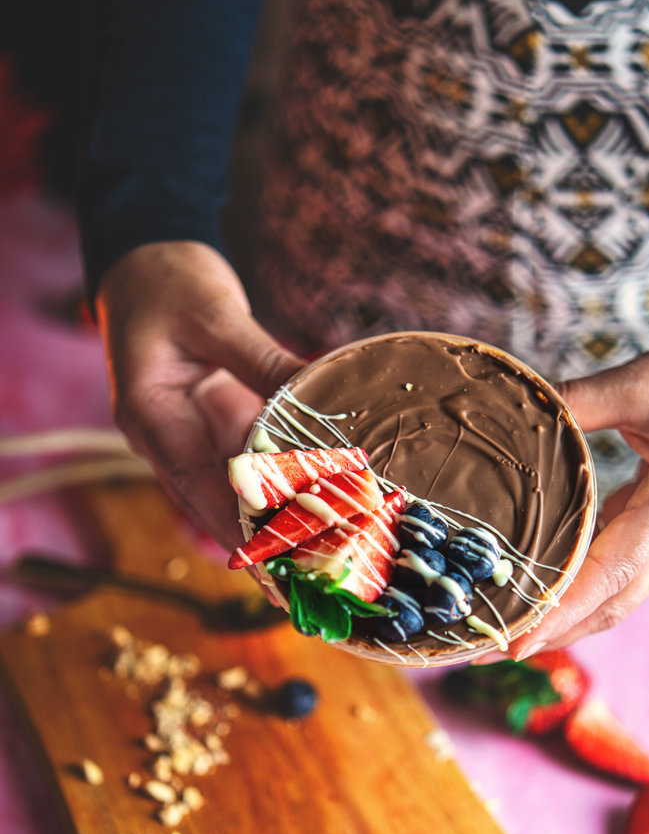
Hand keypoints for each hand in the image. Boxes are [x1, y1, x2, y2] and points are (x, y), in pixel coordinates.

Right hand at [95, 241, 305, 549]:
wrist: (144, 260)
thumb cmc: (167, 282)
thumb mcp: (216, 315)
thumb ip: (263, 358)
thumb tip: (316, 388)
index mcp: (150, 413)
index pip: (194, 483)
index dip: (232, 526)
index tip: (268, 562)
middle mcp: (167, 435)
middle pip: (213, 501)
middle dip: (258, 539)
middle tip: (306, 574)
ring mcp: (190, 434)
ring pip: (232, 490)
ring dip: (272, 519)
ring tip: (317, 553)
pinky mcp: (215, 425)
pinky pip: (248, 463)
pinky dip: (281, 482)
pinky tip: (319, 503)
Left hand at [503, 334, 648, 657]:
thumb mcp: (642, 381)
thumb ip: (579, 400)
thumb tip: (518, 409)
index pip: (615, 572)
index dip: (565, 608)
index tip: (520, 638)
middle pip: (612, 601)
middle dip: (553, 630)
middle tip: (488, 649)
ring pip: (616, 594)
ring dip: (564, 619)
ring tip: (506, 632)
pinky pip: (618, 571)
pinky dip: (579, 588)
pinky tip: (540, 590)